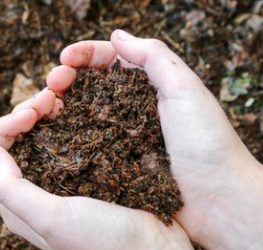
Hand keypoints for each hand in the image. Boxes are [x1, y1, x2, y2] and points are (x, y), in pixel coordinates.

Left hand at [0, 88, 229, 249]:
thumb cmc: (104, 242)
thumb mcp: (51, 218)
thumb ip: (12, 189)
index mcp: (16, 209)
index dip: (4, 126)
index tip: (32, 112)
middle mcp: (33, 199)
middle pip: (11, 145)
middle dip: (23, 114)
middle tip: (50, 98)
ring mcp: (61, 189)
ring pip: (38, 141)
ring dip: (44, 116)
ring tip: (63, 99)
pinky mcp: (88, 182)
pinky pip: (67, 145)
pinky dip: (68, 124)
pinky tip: (83, 112)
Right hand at [52, 30, 262, 249]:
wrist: (218, 202)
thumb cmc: (208, 145)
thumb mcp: (185, 90)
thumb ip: (154, 57)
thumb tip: (117, 35)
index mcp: (150, 87)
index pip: (109, 60)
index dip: (83, 56)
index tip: (64, 60)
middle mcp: (131, 111)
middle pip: (88, 86)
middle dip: (64, 79)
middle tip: (52, 85)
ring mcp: (119, 140)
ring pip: (79, 116)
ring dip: (58, 108)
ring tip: (43, 109)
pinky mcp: (112, 168)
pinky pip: (82, 149)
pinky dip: (63, 140)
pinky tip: (50, 138)